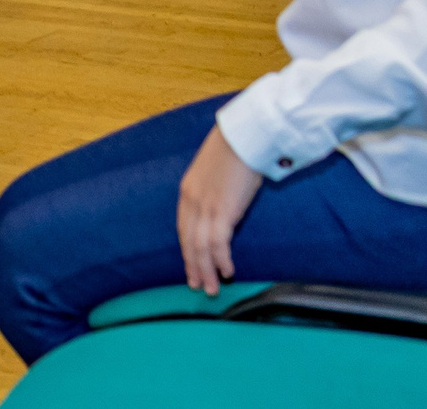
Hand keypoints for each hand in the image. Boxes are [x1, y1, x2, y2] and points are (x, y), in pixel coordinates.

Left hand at [176, 128, 263, 293]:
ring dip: (206, 270)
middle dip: (193, 266)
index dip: (187, 249)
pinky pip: (218, 243)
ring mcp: (205, 207)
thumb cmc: (235, 148)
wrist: (243, 136)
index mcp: (187, 190)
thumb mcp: (214, 169)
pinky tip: (227, 271)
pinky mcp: (223, 211)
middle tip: (198, 286)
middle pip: (188, 241)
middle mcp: (191, 201)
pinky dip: (221, 260)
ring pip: (200, 247)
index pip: (183, 228)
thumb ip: (213, 187)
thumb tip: (223, 199)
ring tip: (212, 288)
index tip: (191, 265)